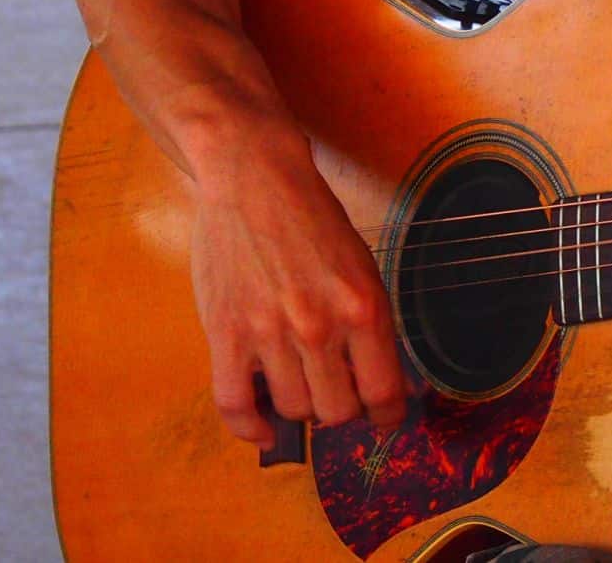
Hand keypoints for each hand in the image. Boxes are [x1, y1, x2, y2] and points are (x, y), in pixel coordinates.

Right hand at [188, 146, 408, 446]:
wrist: (254, 181)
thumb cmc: (312, 220)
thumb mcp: (361, 268)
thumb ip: (369, 324)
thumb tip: (378, 382)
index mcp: (363, 308)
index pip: (383, 394)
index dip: (386, 416)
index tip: (383, 418)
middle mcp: (319, 327)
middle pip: (337, 411)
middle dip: (342, 410)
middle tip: (337, 393)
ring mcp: (269, 334)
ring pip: (293, 410)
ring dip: (301, 409)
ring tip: (301, 387)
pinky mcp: (225, 334)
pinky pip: (235, 406)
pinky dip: (251, 429)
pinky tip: (265, 429)